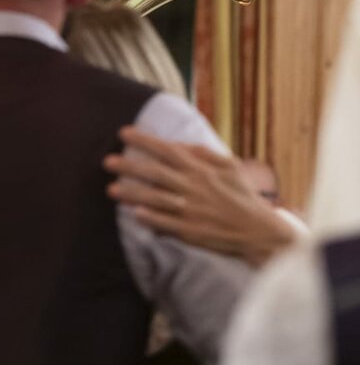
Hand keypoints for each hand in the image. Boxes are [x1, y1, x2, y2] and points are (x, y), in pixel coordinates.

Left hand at [106, 128, 296, 266]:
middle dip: (130, 166)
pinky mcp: (190, 231)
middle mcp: (194, 187)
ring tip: (111, 190)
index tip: (124, 133)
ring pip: (157, 199)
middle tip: (107, 161)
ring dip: (133, 194)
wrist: (258, 230)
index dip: (145, 141)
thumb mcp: (230, 167)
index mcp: (202, 170)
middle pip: (157, 173)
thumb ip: (205, 154)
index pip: (169, 150)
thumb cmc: (241, 196)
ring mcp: (191, 210)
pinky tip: (135, 214)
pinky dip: (151, 218)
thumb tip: (179, 144)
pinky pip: (166, 224)